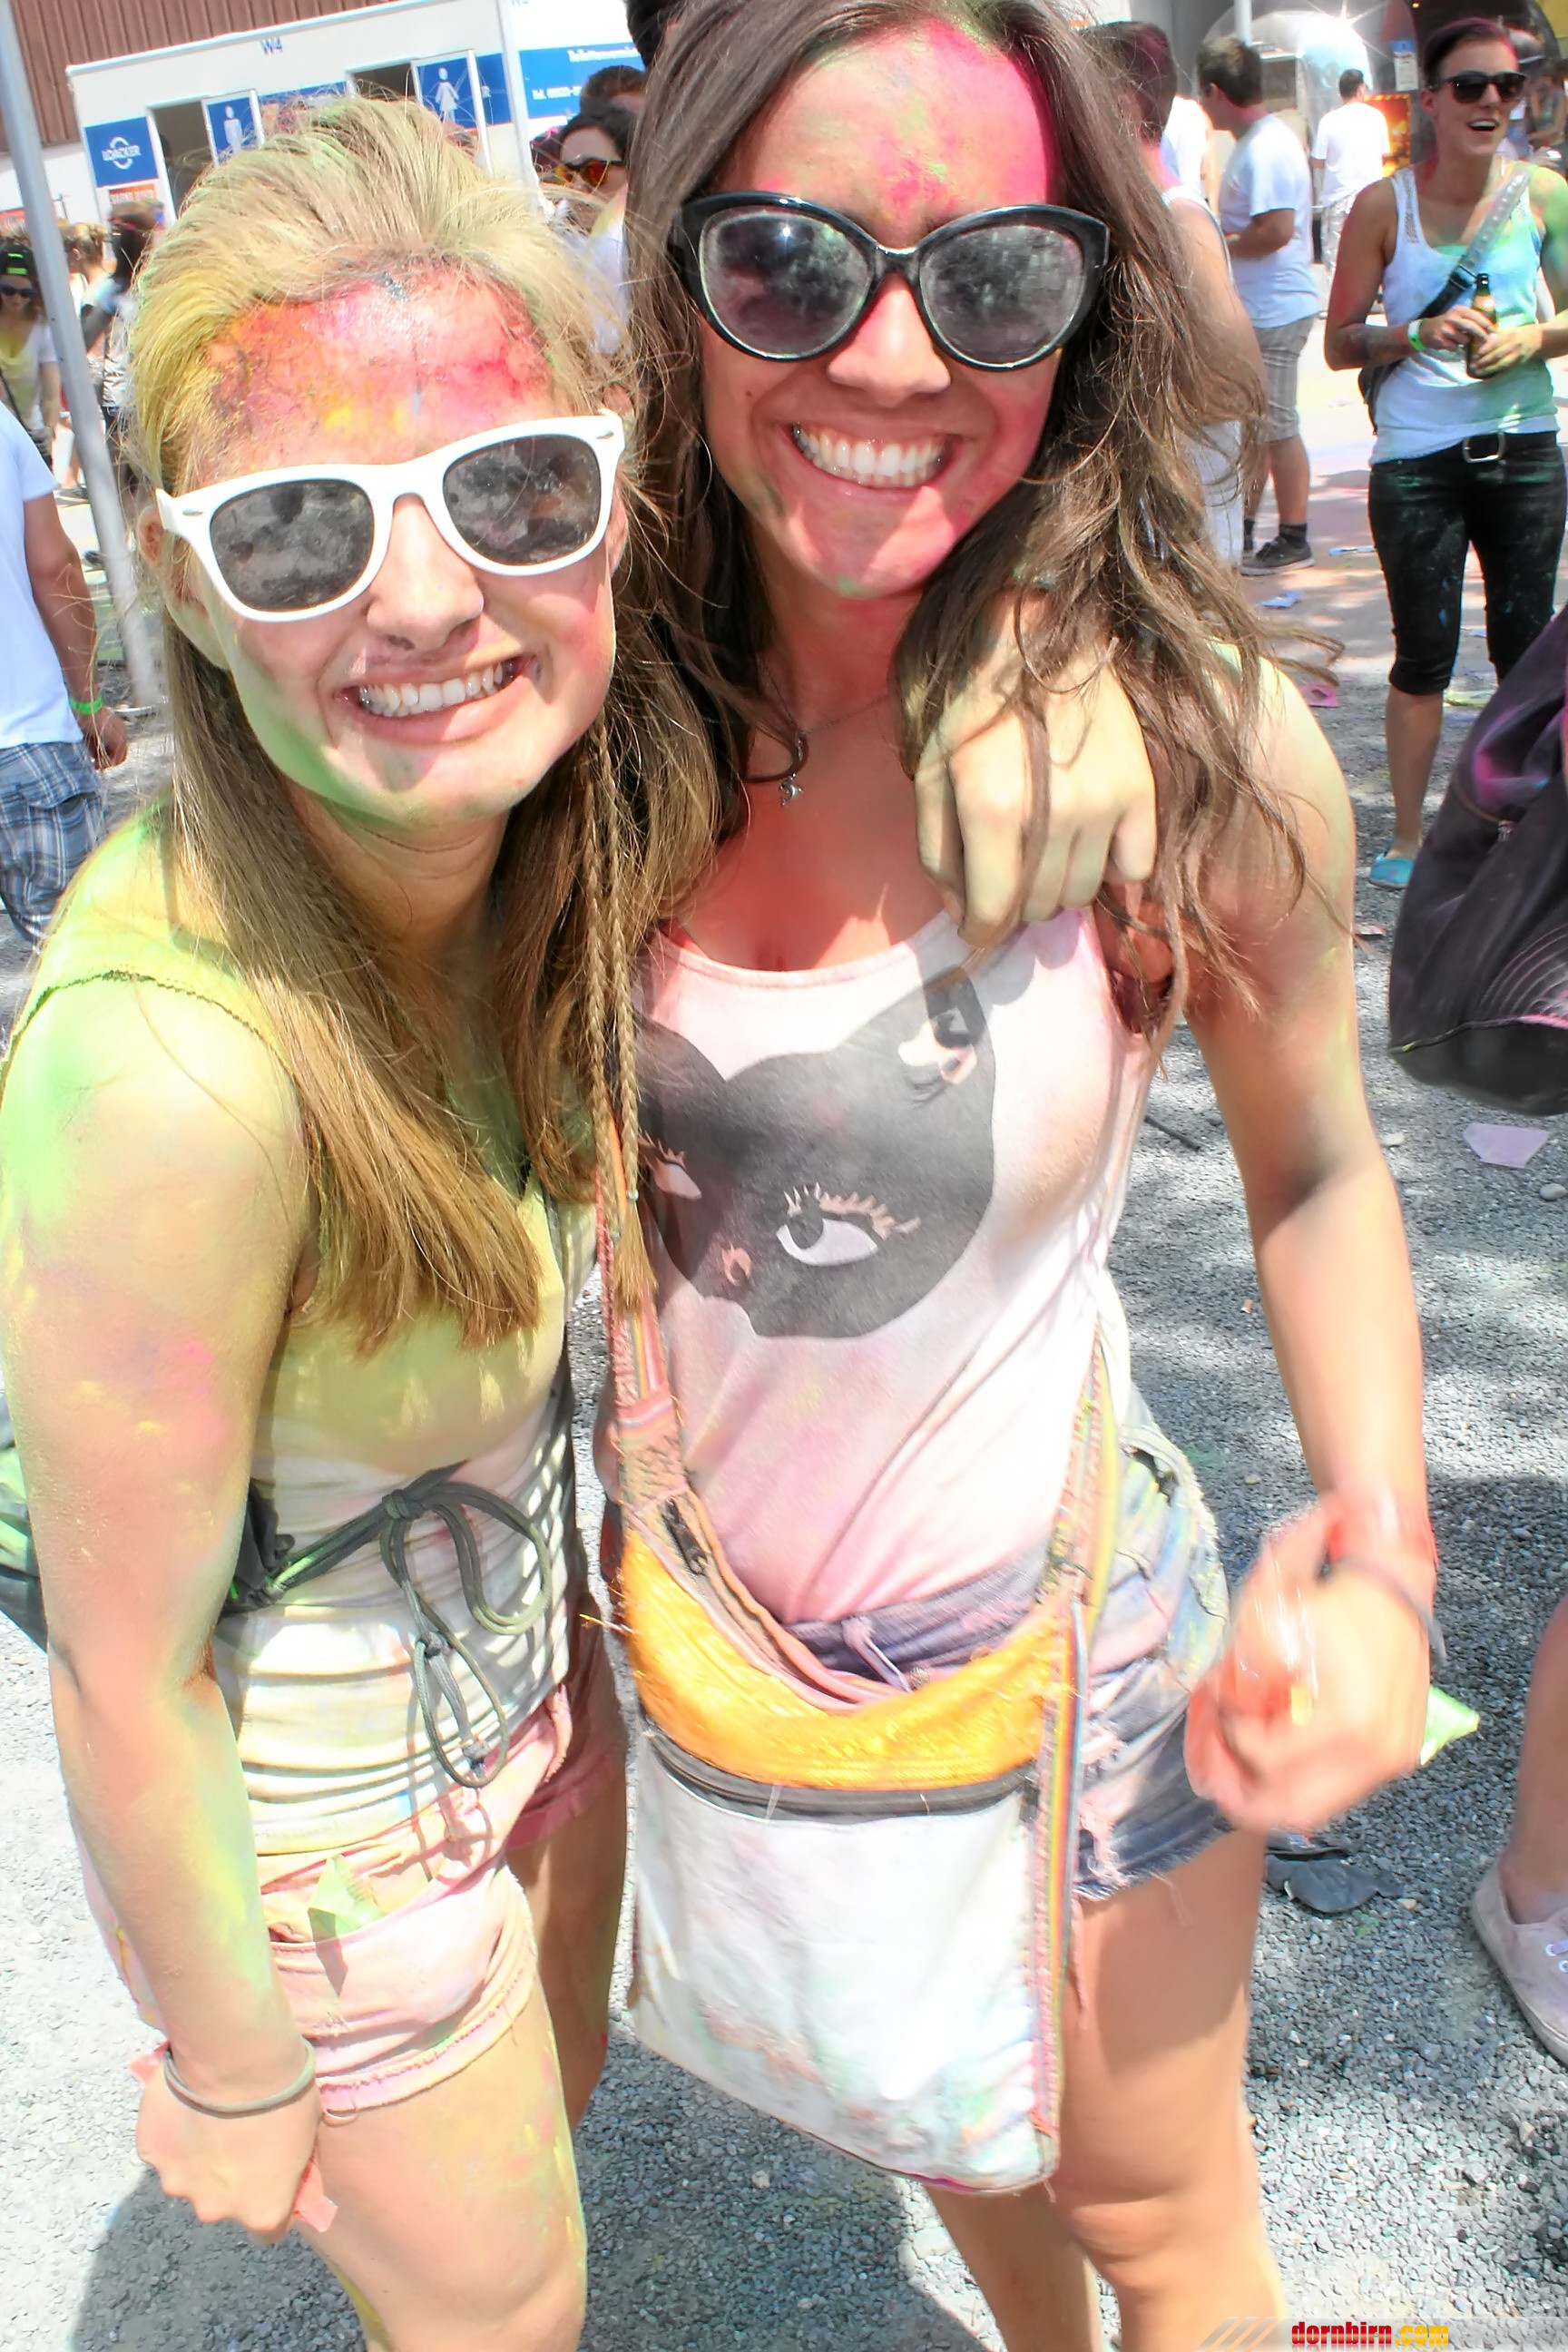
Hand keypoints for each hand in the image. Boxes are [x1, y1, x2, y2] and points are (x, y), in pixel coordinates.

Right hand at [78, 706, 126, 769]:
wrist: (87, 706)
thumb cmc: (86, 715)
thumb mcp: (90, 735)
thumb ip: (95, 748)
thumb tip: (96, 760)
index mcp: (116, 728)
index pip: (117, 747)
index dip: (109, 756)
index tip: (100, 761)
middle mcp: (122, 732)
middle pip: (122, 753)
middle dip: (110, 762)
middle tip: (99, 767)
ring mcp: (122, 736)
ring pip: (121, 756)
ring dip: (109, 763)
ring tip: (98, 766)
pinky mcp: (118, 740)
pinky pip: (117, 756)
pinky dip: (109, 762)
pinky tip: (100, 764)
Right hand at [134, 2054, 323, 2239]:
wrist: (237, 2059)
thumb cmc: (285, 2094)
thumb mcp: (305, 2136)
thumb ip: (284, 2168)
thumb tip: (276, 2167)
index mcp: (261, 2209)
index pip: (267, 2230)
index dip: (269, 2204)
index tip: (269, 2181)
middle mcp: (215, 2209)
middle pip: (220, 2203)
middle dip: (226, 2179)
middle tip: (235, 2137)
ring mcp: (177, 2182)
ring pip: (187, 2177)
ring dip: (196, 2157)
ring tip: (207, 2115)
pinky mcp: (151, 2153)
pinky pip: (163, 2149)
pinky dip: (172, 2134)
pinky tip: (185, 2102)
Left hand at [914, 636, 1157, 943]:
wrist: (1040, 629)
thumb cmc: (971, 698)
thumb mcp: (931, 771)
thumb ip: (938, 850)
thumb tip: (962, 912)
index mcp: (992, 809)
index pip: (993, 914)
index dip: (980, 931)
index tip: (977, 926)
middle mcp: (1055, 816)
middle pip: (1038, 907)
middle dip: (1015, 905)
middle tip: (1006, 875)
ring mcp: (1105, 804)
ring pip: (1083, 894)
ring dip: (1057, 887)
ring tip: (1042, 852)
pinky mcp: (1141, 791)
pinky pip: (1134, 868)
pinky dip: (1110, 867)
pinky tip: (1087, 840)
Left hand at [1184, 1506, 1429, 1833]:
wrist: (1395, 1594)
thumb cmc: (1336, 1605)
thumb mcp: (1277, 1621)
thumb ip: (1244, 1666)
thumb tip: (1218, 1703)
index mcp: (1349, 1718)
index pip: (1270, 1760)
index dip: (1232, 1742)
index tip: (1221, 1716)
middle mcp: (1377, 1750)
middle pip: (1294, 1807)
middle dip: (1244, 1796)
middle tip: (1215, 1771)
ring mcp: (1392, 1760)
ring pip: (1317, 1810)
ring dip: (1271, 1799)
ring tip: (1239, 1774)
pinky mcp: (1396, 1760)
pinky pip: (1340, 1794)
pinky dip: (1302, 1787)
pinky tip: (1276, 1765)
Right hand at [1418, 303, 1491, 353]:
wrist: (1426, 330)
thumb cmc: (1448, 324)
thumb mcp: (1459, 317)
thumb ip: (1472, 320)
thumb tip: (1488, 330)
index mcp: (1459, 310)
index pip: (1476, 315)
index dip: (1486, 324)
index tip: (1493, 331)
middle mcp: (1452, 317)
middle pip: (1471, 326)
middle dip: (1480, 335)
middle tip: (1485, 341)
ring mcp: (1445, 328)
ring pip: (1463, 339)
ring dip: (1465, 342)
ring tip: (1459, 340)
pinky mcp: (1440, 339)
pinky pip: (1454, 347)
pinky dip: (1455, 348)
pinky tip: (1450, 344)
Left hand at [1468, 320, 1544, 375]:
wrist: (1537, 340)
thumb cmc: (1518, 334)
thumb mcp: (1509, 330)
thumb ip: (1496, 336)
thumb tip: (1480, 342)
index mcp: (1511, 335)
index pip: (1496, 343)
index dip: (1485, 350)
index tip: (1475, 354)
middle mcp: (1514, 346)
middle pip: (1497, 355)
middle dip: (1483, 361)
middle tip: (1472, 365)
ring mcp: (1517, 356)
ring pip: (1501, 365)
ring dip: (1487, 369)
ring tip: (1476, 371)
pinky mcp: (1518, 364)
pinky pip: (1505, 372)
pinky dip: (1495, 376)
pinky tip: (1486, 379)